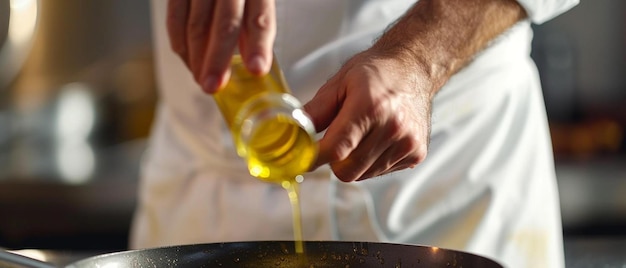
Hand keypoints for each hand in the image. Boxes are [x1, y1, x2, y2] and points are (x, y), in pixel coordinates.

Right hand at [166, 0, 275, 92]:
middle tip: (213, 86)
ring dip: (197, 58)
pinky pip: (175, 17)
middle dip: (217, 59)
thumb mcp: (255, 0)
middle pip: (225, 23)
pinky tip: (189, 61)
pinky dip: (181, 44)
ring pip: (196, 24)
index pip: (260, 18)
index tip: (256, 70)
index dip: (259, 46)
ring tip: (203, 81)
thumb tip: (252, 64)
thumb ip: (254, 26)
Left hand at [304, 51, 433, 181]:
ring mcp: (407, 143)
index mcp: (370, 106)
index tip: (302, 157)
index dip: (314, 157)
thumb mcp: (339, 83)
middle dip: (334, 160)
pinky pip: (380, 172)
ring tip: (361, 133)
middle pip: (347, 170)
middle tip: (335, 138)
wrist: (414, 68)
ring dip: (353, 161)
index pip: (336, 149)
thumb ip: (315, 111)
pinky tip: (377, 138)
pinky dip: (371, 161)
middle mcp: (393, 127)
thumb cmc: (376, 72)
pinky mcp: (416, 154)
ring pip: (362, 175)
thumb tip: (291, 131)